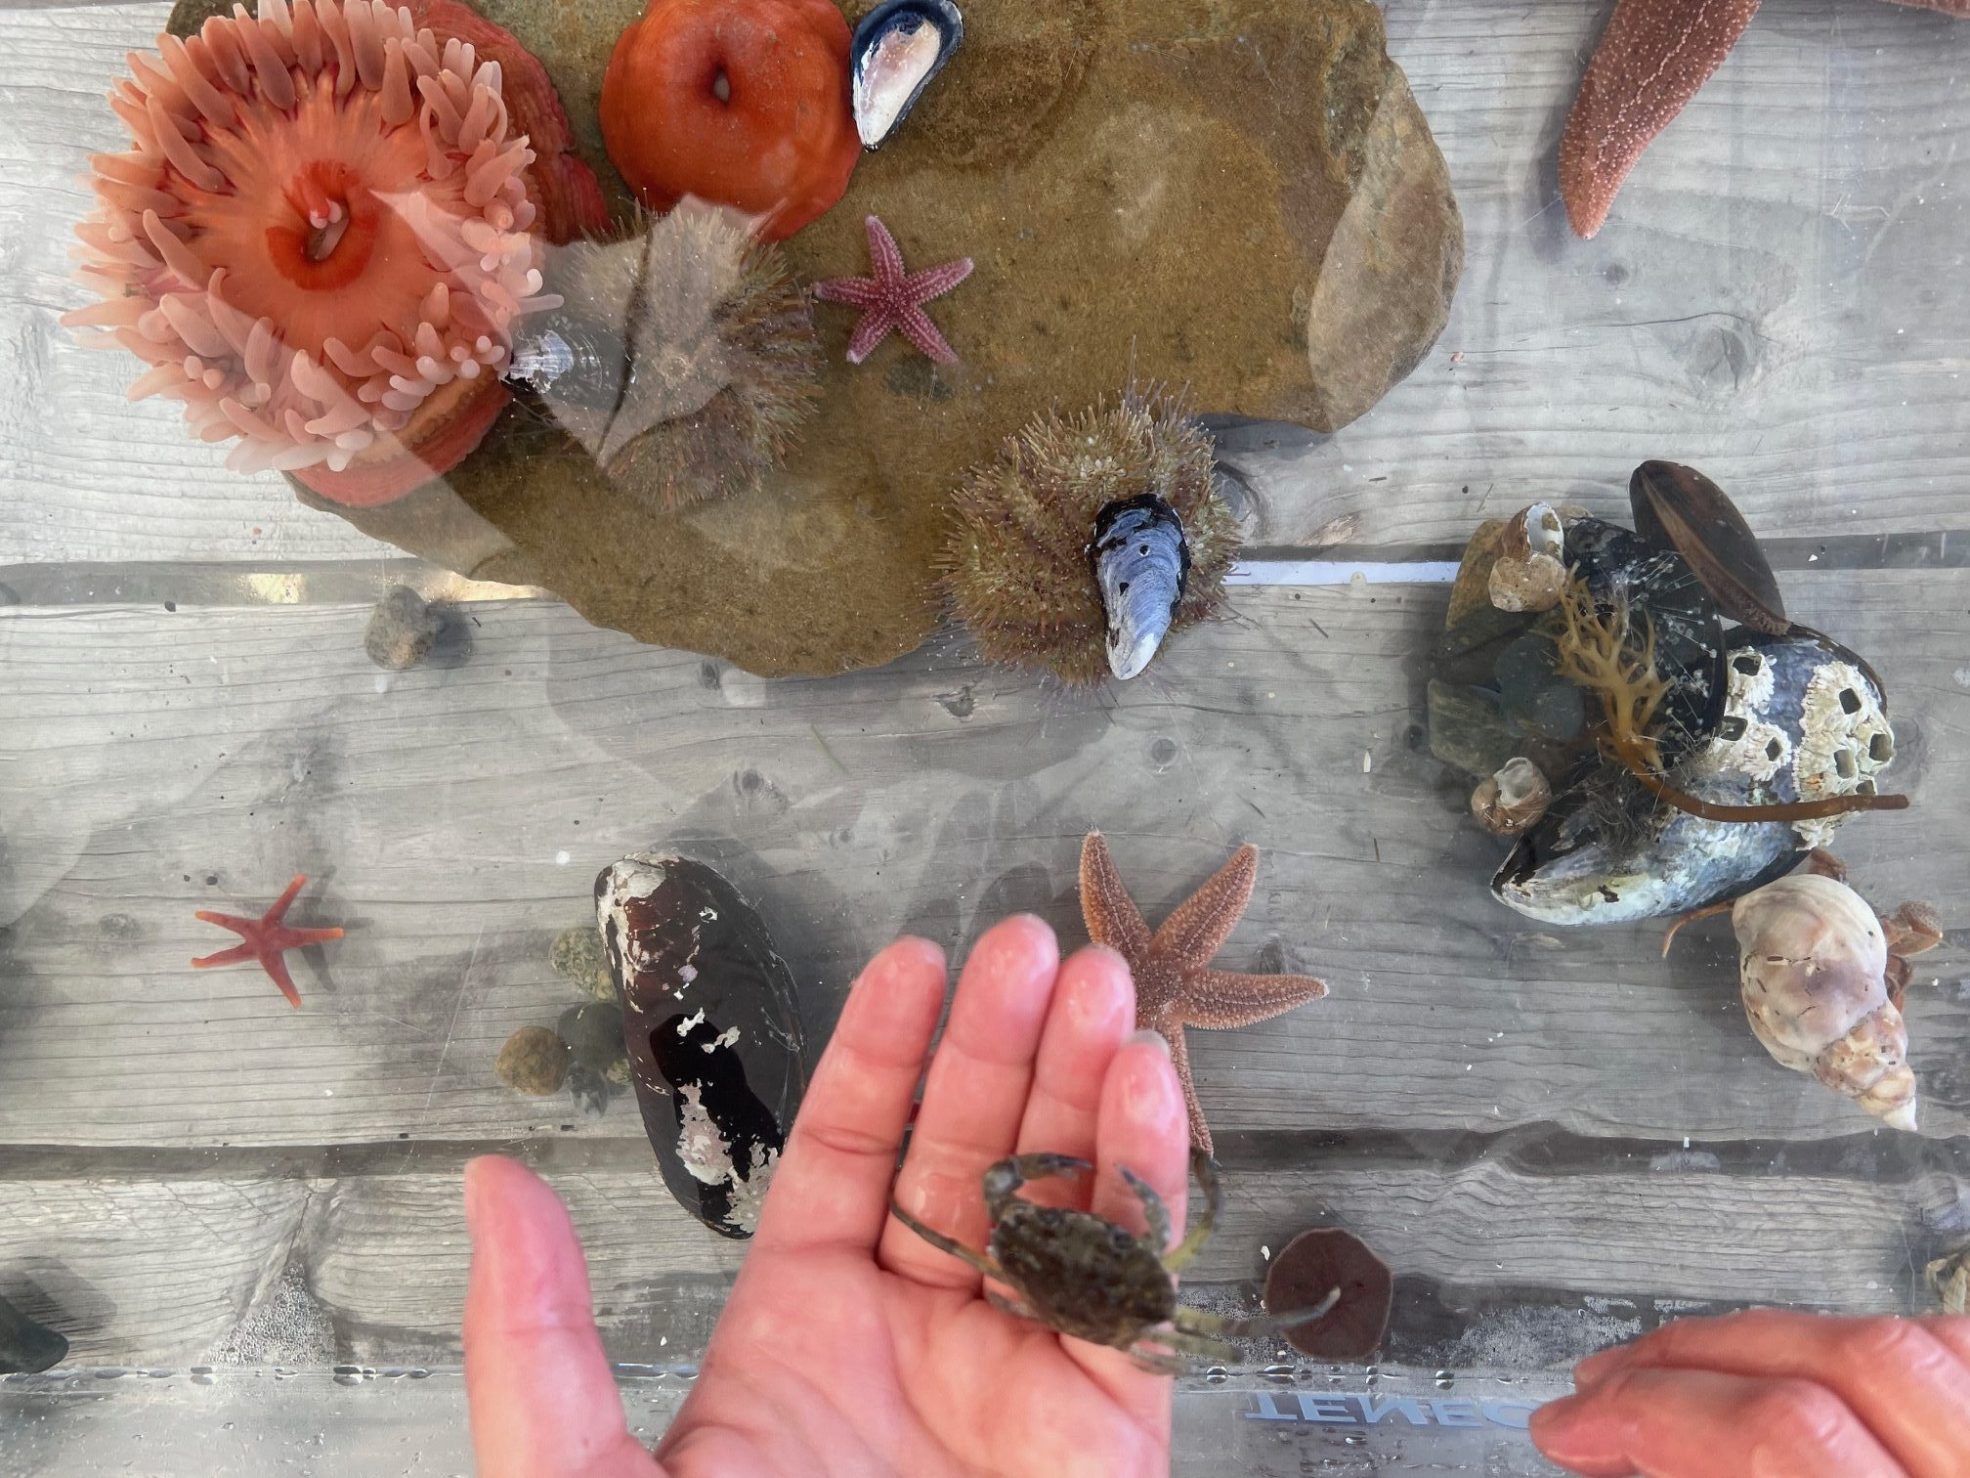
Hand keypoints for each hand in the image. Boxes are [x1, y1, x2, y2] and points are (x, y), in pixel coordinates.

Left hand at [464, 915, 1190, 1477]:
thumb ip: (533, 1339)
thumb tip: (487, 1182)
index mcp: (802, 1333)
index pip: (857, 1159)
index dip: (887, 1056)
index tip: (916, 964)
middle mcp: (919, 1339)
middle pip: (969, 1155)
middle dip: (1003, 1045)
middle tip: (1029, 944)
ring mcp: (1019, 1379)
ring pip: (1059, 1198)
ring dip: (1084, 1083)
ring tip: (1096, 981)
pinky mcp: (1107, 1429)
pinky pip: (1132, 1286)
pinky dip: (1145, 1180)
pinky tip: (1144, 1080)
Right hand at [1530, 1309, 1969, 1476]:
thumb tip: (1623, 1453)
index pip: (1775, 1433)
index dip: (1649, 1411)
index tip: (1575, 1426)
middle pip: (1842, 1358)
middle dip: (1691, 1355)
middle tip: (1608, 1386)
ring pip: (1902, 1338)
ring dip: (1771, 1341)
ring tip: (1693, 1367)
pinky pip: (1957, 1352)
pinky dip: (1871, 1348)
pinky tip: (1810, 1366)